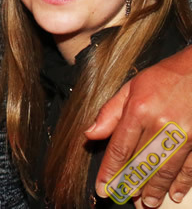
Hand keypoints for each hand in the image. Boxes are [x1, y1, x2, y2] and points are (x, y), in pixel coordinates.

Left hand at [87, 46, 191, 206]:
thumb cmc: (163, 77)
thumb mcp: (130, 87)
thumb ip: (110, 112)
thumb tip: (90, 134)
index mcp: (138, 110)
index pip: (120, 148)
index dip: (110, 170)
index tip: (103, 187)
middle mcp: (161, 124)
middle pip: (142, 162)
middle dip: (132, 184)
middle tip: (125, 198)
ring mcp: (184, 134)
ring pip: (166, 169)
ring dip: (156, 189)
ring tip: (147, 203)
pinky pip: (190, 166)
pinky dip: (183, 183)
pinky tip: (175, 194)